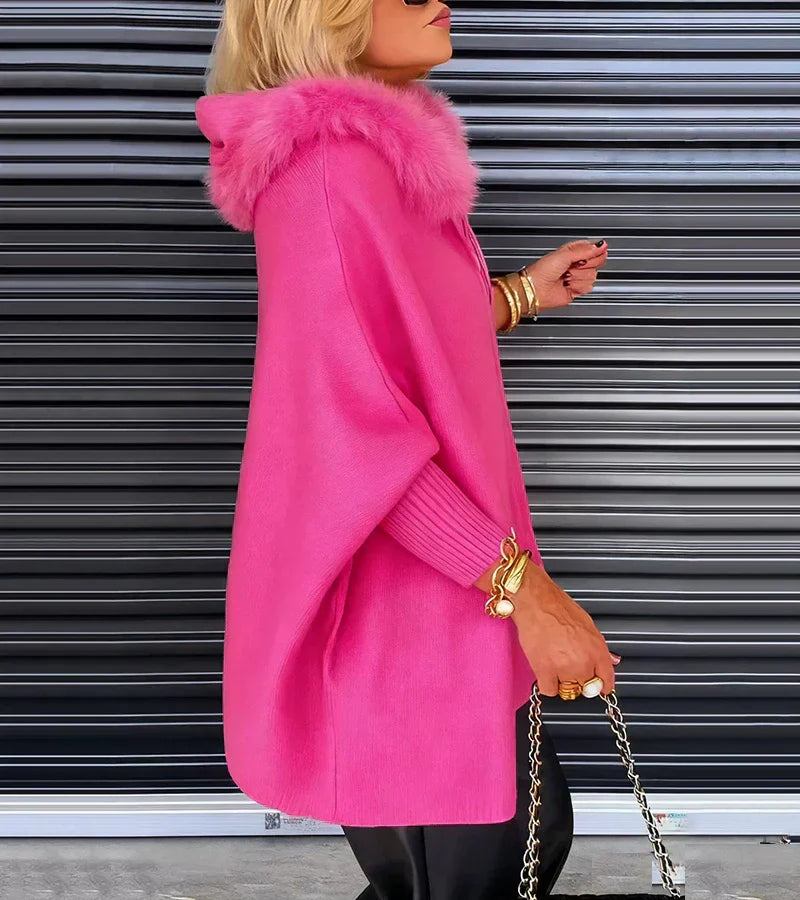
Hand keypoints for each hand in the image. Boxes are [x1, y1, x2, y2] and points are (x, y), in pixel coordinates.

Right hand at [510, 562, 619, 697]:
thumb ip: (600, 648)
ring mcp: (564, 669)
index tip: (599, 687)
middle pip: (586, 688)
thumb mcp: (588, 624)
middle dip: (579, 680)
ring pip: (567, 691)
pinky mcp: (544, 671)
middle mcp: (584, 662)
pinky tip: (546, 671)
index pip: (607, 680)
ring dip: (562, 682)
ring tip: (555, 663)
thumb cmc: (559, 607)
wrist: (536, 601)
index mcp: (597, 650)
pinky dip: (547, 684)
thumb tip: (611, 660)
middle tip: (570, 665)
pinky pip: (549, 691)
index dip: (602, 685)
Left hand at [523, 239, 608, 311]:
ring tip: (566, 276)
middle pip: (597, 262)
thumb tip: (602, 245)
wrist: (536, 289)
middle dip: (585, 265)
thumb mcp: (565, 254)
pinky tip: (568, 285)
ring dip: (578, 276)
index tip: (586, 255)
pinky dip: (577, 286)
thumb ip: (585, 249)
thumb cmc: (543, 270)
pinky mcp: (577, 289)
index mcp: (573, 251)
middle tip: (574, 266)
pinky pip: (588, 287)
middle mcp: (576, 263)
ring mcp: (577, 276)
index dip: (594, 251)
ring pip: (592, 275)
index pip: (594, 248)